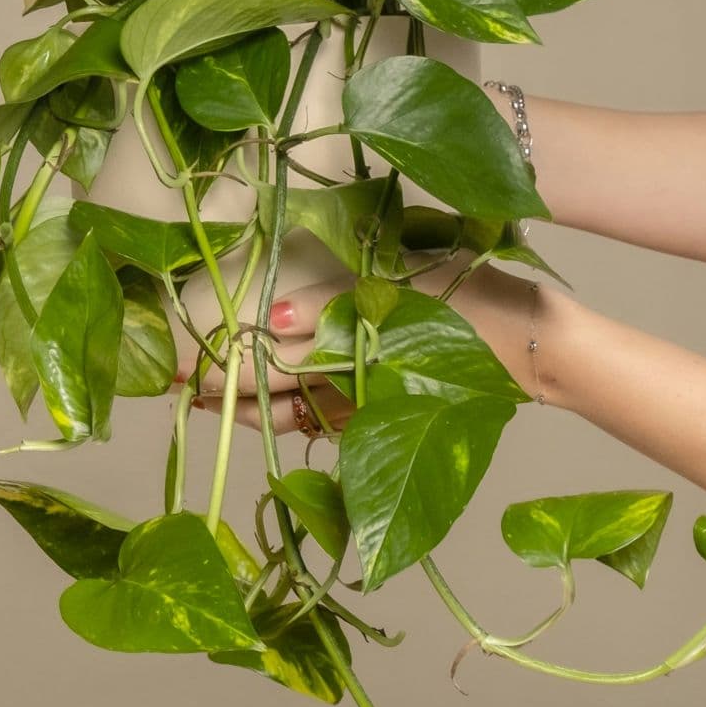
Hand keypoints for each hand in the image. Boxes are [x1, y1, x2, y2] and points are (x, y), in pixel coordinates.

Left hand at [189, 258, 546, 434]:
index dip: (217, 365)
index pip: (267, 357)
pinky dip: (298, 419)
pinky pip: (332, 423)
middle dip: (221, 390)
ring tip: (205, 403)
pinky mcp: (390, 409)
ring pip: (295, 411)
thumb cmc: (467, 297)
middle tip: (173, 389)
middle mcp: (352, 383)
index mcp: (349, 346)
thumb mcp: (399, 283)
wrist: (533, 344)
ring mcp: (370, 402)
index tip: (172, 370)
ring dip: (249, 408)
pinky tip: (275, 413)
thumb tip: (272, 318)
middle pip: (272, 388)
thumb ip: (333, 302)